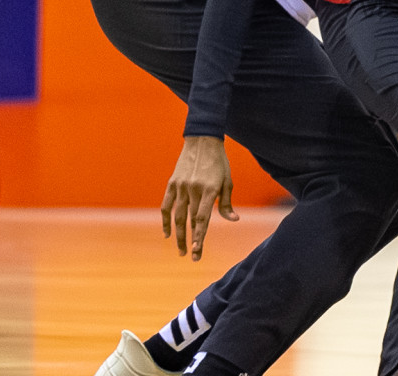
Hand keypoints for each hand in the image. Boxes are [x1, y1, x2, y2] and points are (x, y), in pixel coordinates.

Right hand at [161, 135, 238, 260]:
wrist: (202, 141)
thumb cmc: (219, 162)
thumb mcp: (227, 181)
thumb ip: (226, 202)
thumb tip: (232, 220)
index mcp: (209, 189)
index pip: (202, 218)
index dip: (199, 236)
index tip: (197, 251)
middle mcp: (193, 189)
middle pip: (189, 221)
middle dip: (190, 241)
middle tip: (191, 257)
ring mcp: (181, 186)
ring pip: (177, 216)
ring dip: (178, 235)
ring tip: (181, 250)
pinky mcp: (172, 183)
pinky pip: (166, 205)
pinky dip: (165, 220)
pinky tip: (167, 233)